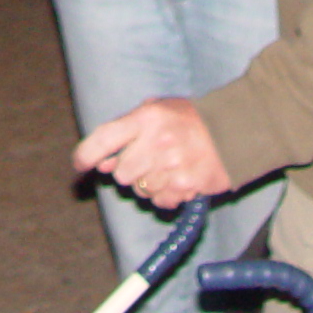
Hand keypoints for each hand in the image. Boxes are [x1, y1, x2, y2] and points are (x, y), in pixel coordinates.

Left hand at [73, 98, 234, 208]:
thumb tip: (101, 163)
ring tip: (167, 168)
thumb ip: (126, 132)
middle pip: (120, 172)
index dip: (86, 154)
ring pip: (139, 190)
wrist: (234, 131)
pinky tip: (178, 180)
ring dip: (148, 184)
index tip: (79, 164)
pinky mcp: (187, 186)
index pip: (104, 137)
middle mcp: (157, 141)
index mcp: (147, 117)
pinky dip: (166, 195)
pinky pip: (160, 202)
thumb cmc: (190, 120)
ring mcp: (173, 166)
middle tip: (147, 160)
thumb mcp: (157, 111)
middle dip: (128, 170)